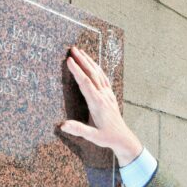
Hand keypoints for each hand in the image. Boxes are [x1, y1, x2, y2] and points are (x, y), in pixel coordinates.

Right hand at [61, 46, 142, 165]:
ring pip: (99, 73)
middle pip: (92, 73)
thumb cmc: (107, 137)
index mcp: (97, 103)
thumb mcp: (92, 136)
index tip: (69, 60)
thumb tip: (63, 125)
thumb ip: (78, 130)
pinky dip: (97, 68)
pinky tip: (93, 64)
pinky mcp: (110, 95)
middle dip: (82, 60)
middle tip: (72, 49)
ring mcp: (108, 94)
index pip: (86, 83)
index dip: (77, 71)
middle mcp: (103, 96)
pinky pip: (103, 77)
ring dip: (89, 61)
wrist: (123, 138)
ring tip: (81, 51)